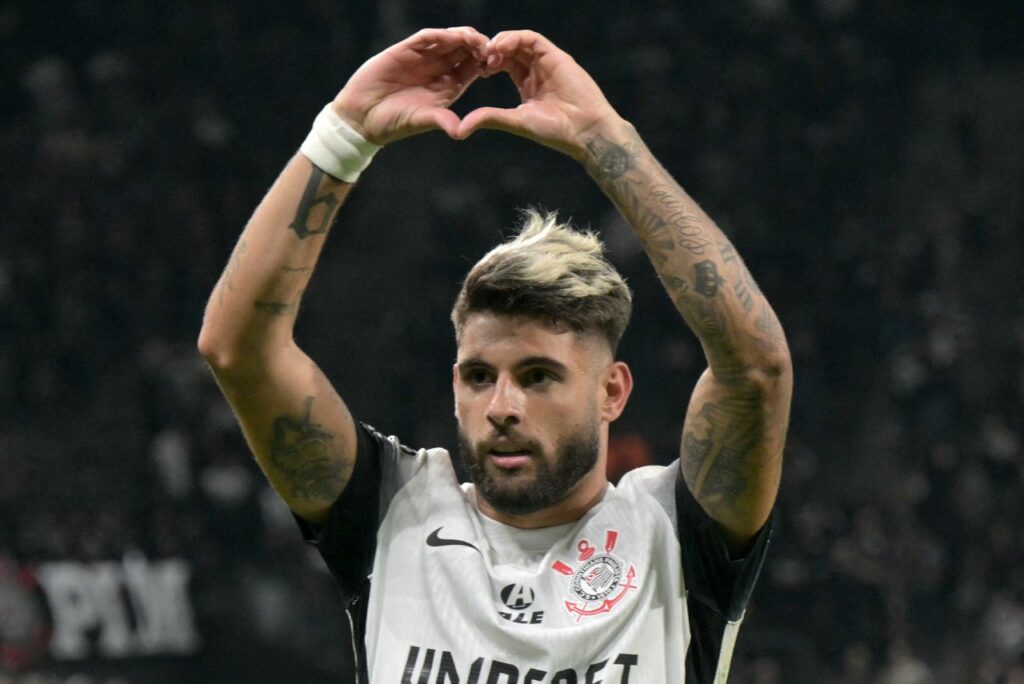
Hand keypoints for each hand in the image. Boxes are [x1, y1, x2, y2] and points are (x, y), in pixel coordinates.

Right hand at [332, 27, 488, 144]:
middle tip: (490, 47)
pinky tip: (452, 36)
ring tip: (475, 40)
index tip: (496, 62)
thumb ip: (441, 121)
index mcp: (448, 86)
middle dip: (479, 46)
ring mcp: (422, 58)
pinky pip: (427, 37)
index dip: (485, 63)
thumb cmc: (393, 123)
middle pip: (465, 50)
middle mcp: (438, 69)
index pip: (472, 68)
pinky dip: (440, 35)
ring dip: (463, 37)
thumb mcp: (421, 121)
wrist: (361, 116)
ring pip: (449, 39)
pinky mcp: (405, 50)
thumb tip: (461, 132)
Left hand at [454, 31, 621, 158]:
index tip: (473, 70)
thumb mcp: (516, 121)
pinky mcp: (556, 56)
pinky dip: (515, 38)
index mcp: (526, 83)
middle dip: (491, 50)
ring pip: (519, 41)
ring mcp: (546, 62)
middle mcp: (536, 70)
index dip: (486, 62)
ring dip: (500, 42)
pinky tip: (500, 48)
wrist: (583, 131)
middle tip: (477, 58)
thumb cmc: (554, 131)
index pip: (502, 63)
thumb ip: (490, 117)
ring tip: (487, 52)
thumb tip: (459, 128)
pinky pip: (532, 39)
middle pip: (509, 49)